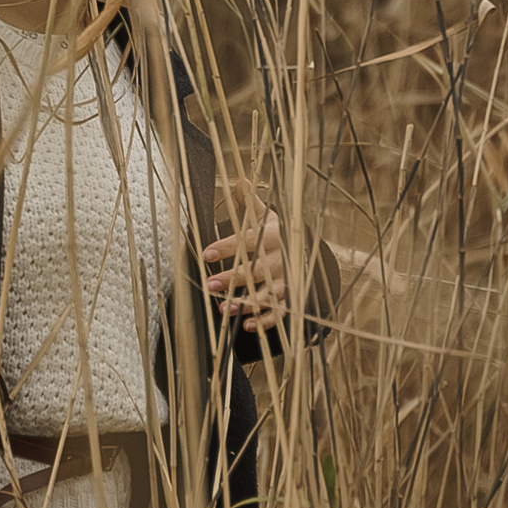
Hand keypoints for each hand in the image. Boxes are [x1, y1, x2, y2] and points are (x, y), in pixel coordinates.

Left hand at [200, 207, 289, 333]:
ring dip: (247, 304)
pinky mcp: (288, 298)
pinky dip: (266, 321)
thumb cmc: (272, 233)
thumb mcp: (264, 215)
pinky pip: (280, 312)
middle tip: (210, 285)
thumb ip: (250, 202)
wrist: (300, 250)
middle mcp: (282, 260)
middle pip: (258, 271)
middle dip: (233, 279)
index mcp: (274, 237)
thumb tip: (241, 181)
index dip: (227, 247)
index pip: (249, 241)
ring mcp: (286, 281)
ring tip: (225, 310)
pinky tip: (248, 327)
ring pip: (268, 294)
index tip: (206, 253)